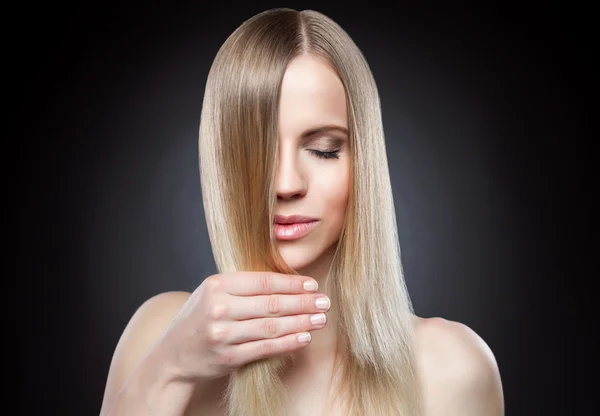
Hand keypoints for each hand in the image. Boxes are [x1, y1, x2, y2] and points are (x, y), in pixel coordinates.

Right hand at [163, 272, 329, 380]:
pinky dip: (288, 343)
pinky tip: (304, 337)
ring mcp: (223, 334)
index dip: (292, 283)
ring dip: (301, 323)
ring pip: (271, 326)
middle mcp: (219, 308)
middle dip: (303, 302)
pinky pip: (265, 348)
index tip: (312, 284)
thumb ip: (242, 286)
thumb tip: (287, 282)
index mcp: (216, 285)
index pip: (263, 282)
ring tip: (320, 319)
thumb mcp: (213, 293)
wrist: (171, 355)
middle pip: (271, 304)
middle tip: (324, 302)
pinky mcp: (228, 357)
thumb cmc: (198, 319)